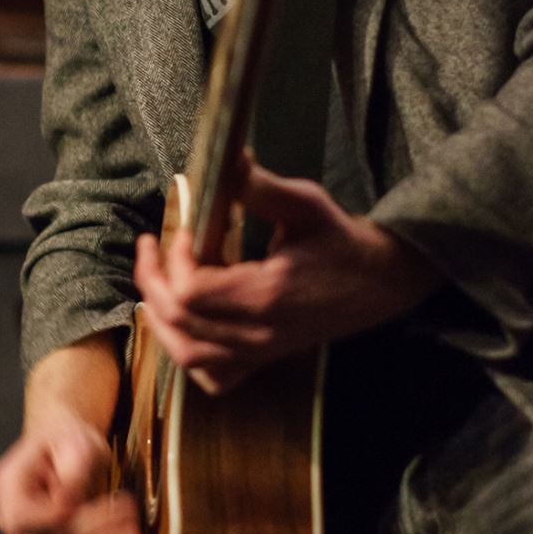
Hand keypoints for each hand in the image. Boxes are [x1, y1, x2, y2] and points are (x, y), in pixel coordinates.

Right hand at [0, 406, 142, 533]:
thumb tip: (67, 501)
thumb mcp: (74, 441)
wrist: (68, 446)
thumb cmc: (67, 438)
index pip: (22, 515)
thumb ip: (72, 469)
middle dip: (93, 532)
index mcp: (10, 485)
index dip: (52, 516)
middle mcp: (18, 517)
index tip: (81, 505)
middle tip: (127, 515)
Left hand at [133, 157, 442, 394]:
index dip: (175, 260)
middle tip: (152, 246)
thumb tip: (227, 157)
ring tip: (155, 282)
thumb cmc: (342, 242)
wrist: (380, 282)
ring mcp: (260, 352)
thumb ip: (259, 185)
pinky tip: (184, 326)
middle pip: (180, 324)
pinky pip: (213, 376)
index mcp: (267, 297)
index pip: (193, 292)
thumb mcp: (306, 204)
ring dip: (161, 320)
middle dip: (154, 281)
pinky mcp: (263, 359)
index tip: (182, 228)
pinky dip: (189, 354)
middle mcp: (260, 334)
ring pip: (188, 356)